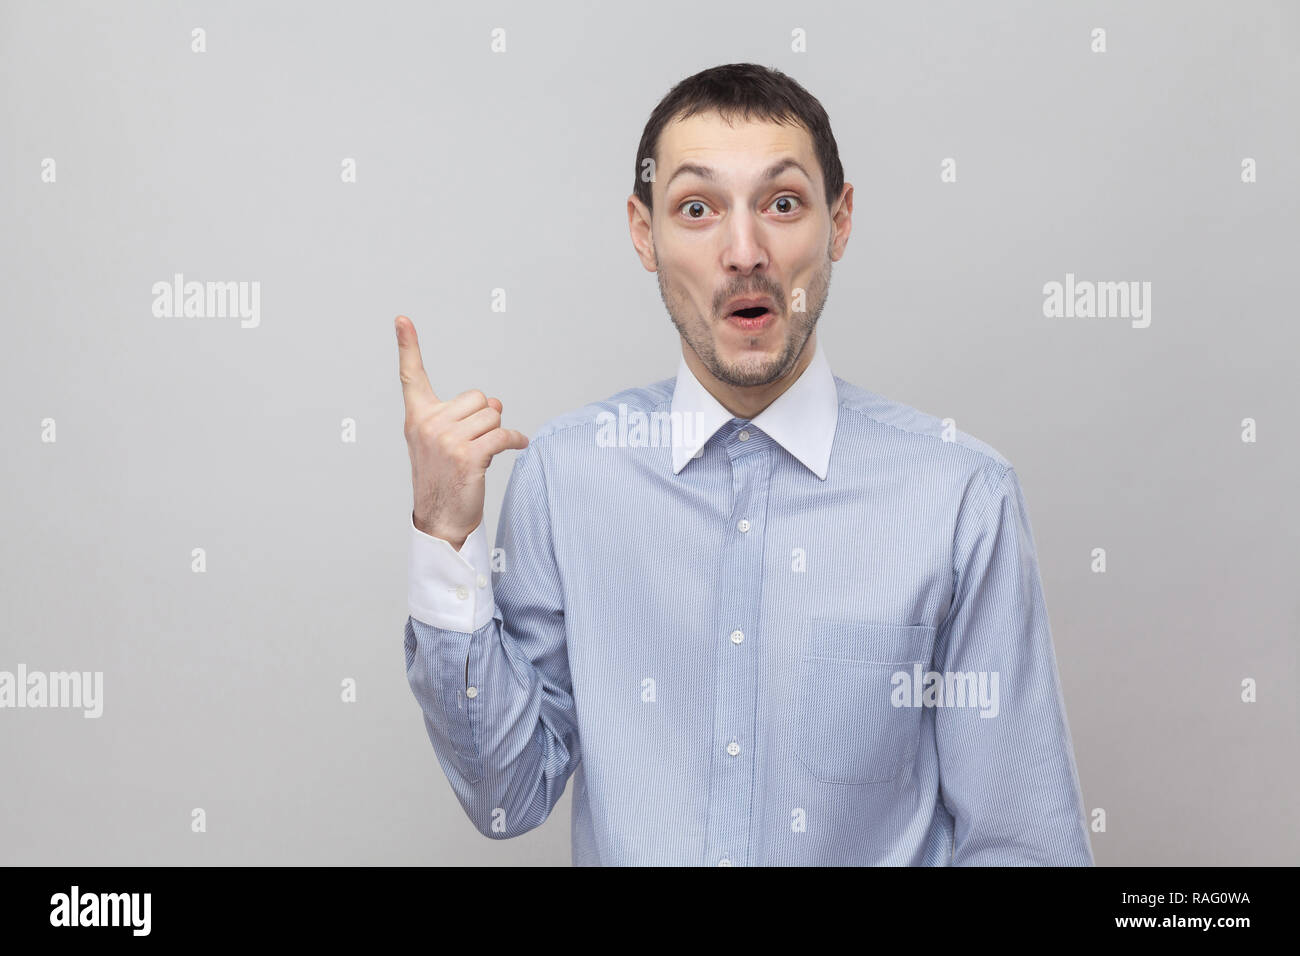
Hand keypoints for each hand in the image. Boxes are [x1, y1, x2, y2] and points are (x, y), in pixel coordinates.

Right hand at [396, 314, 528, 549]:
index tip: (402, 319)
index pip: (411, 376)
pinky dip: (516, 440)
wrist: (440, 519)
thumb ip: (464, 416)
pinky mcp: (467, 456)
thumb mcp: (444, 442)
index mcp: (417, 417)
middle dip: (484, 418)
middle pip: (477, 398)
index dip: (407, 346)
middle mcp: (428, 424)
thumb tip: (495, 401)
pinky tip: (519, 445)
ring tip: (484, 454)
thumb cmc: (444, 479)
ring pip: (492, 416)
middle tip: (475, 442)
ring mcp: (446, 440)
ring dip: (497, 433)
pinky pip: (503, 435)